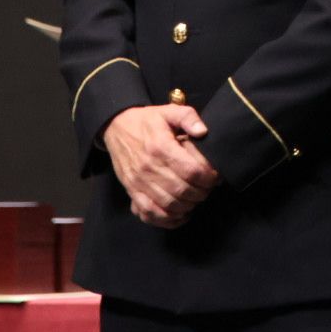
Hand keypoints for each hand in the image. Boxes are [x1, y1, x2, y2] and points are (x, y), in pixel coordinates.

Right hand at [101, 105, 219, 228]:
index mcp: (161, 147)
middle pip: (182, 191)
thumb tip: (203, 132)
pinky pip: (150, 214)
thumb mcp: (168, 111)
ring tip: (195, 198)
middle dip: (201, 193)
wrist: (116, 127)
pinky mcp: (132, 192)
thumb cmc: (146, 121)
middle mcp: (149, 168)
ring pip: (169, 205)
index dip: (208, 177)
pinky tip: (180, 215)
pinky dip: (167, 220)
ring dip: (187, 206)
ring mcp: (139, 182)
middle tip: (207, 188)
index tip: (214, 176)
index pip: (191, 171)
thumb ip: (188, 117)